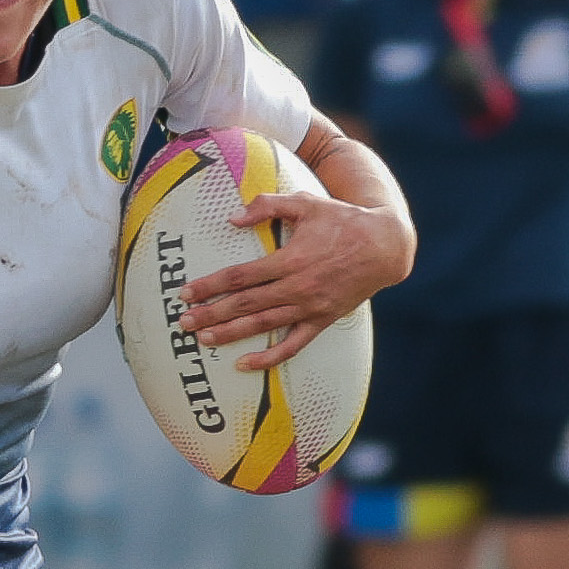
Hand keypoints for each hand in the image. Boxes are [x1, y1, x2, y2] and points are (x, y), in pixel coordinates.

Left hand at [180, 191, 412, 370]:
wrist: (385, 246)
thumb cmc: (342, 220)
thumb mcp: (306, 204)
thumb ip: (268, 206)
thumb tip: (232, 217)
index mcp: (290, 259)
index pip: (240, 276)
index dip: (210, 285)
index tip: (186, 292)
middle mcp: (298, 287)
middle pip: (245, 304)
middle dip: (211, 314)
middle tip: (183, 322)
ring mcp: (310, 307)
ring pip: (263, 325)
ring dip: (231, 335)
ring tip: (203, 339)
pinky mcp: (322, 320)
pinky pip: (293, 345)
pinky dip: (269, 357)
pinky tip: (245, 364)